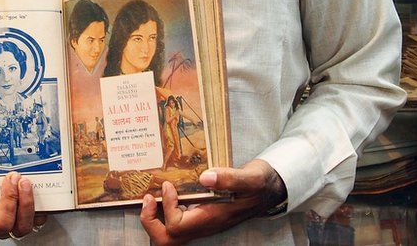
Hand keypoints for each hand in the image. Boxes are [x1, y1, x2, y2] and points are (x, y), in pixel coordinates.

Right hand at [0, 172, 46, 244]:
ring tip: (24, 182)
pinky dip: (38, 207)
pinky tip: (35, 193)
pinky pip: (36, 221)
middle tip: (11, 179)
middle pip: (3, 225)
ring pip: (21, 227)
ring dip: (25, 202)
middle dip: (9, 200)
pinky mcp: (25, 221)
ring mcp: (10, 227)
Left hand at [139, 159, 285, 244]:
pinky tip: (165, 194)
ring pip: (169, 236)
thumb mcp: (250, 178)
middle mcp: (204, 225)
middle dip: (150, 222)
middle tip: (147, 198)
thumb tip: (205, 177)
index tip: (169, 185)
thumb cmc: (260, 184)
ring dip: (154, 219)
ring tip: (150, 197)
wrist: (269, 190)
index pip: (178, 225)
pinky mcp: (201, 218)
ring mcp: (202, 224)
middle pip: (167, 240)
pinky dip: (163, 212)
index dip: (167, 207)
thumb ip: (230, 179)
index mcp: (213, 218)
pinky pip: (175, 224)